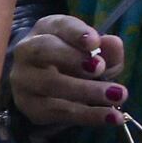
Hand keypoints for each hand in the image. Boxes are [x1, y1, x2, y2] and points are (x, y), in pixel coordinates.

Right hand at [6, 10, 129, 137]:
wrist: (48, 92)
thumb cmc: (75, 65)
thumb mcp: (95, 54)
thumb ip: (107, 49)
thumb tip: (113, 43)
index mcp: (46, 31)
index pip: (57, 25)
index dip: (75, 33)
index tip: (94, 42)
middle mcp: (27, 51)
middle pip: (43, 50)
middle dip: (72, 58)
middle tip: (100, 68)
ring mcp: (23, 79)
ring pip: (50, 84)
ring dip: (86, 90)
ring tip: (118, 96)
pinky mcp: (29, 106)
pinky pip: (57, 111)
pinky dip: (87, 115)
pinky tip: (111, 117)